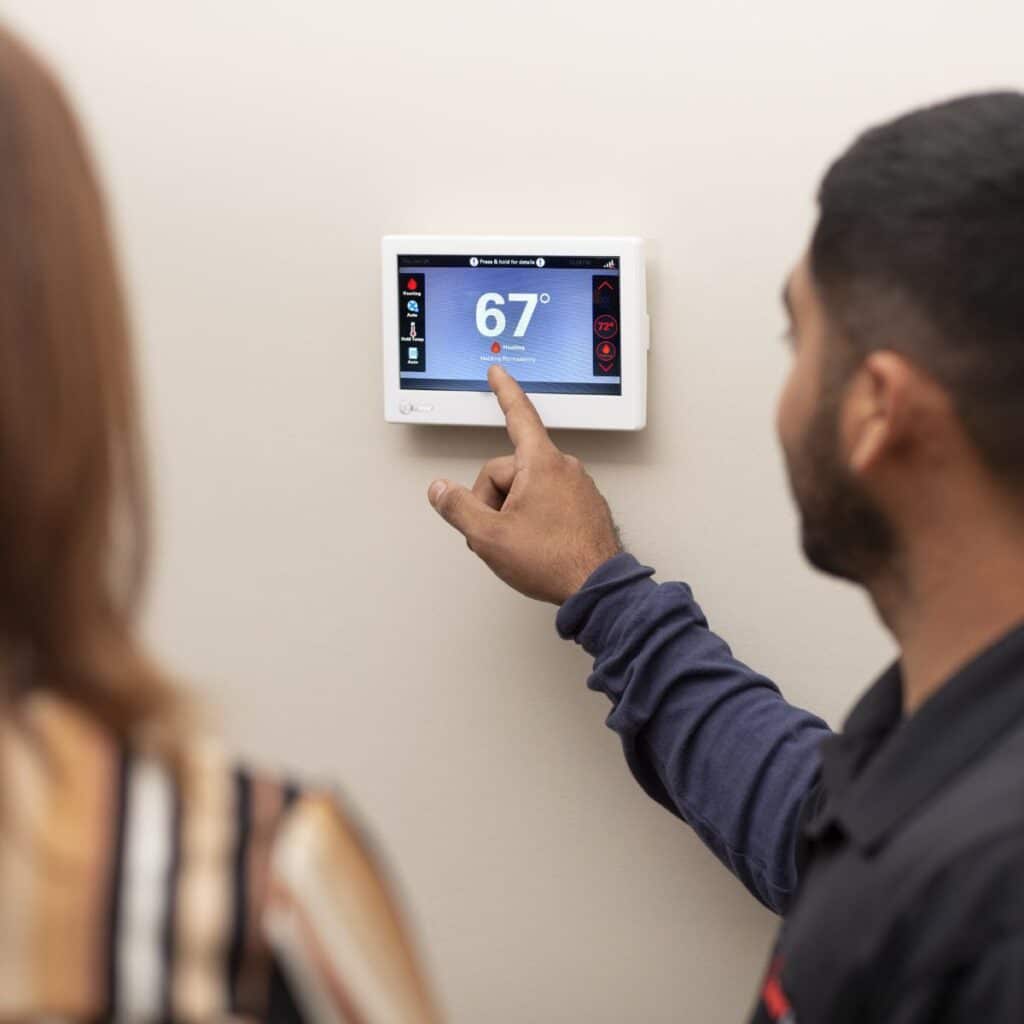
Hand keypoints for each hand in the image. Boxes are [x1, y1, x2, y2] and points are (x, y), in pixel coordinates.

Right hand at [427, 365, 621, 603]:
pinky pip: (548, 502)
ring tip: (520, 544)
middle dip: (492, 499)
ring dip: (512, 512)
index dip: (503, 392)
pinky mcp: (585, 507)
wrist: (596, 587)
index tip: (497, 374)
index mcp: (541, 463)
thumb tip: (440, 491)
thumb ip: (458, 507)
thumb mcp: (490, 536)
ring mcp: (578, 488)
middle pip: (508, 469)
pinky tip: (537, 544)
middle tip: (496, 533)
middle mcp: (564, 468)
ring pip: (527, 488)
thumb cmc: (554, 560)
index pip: (518, 415)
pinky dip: (534, 519)